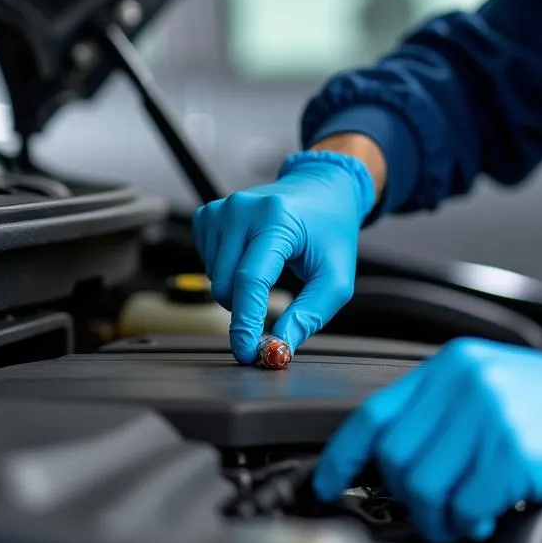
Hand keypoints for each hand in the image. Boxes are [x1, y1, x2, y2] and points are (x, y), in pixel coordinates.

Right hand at [191, 150, 374, 362]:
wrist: (323, 190)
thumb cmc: (330, 231)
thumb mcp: (335, 278)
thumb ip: (309, 315)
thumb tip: (278, 347)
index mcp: (276, 219)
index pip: (250, 279)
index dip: (246, 322)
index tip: (247, 353)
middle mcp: (242, 209)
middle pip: (225, 285)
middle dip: (246, 308)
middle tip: (274, 306)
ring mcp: (222, 208)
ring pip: (213, 278)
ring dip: (237, 290)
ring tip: (270, 270)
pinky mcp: (209, 214)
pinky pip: (206, 263)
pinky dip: (226, 272)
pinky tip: (250, 258)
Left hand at [313, 338, 541, 542]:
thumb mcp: (491, 386)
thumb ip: (440, 411)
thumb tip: (391, 456)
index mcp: (454, 365)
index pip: (377, 412)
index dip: (344, 454)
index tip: (327, 481)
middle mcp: (467, 383)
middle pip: (396, 458)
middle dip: (409, 496)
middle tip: (438, 507)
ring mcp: (491, 414)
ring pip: (424, 486)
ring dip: (440, 514)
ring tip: (467, 510)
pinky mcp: (515, 451)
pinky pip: (466, 505)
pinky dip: (472, 520)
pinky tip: (491, 510)